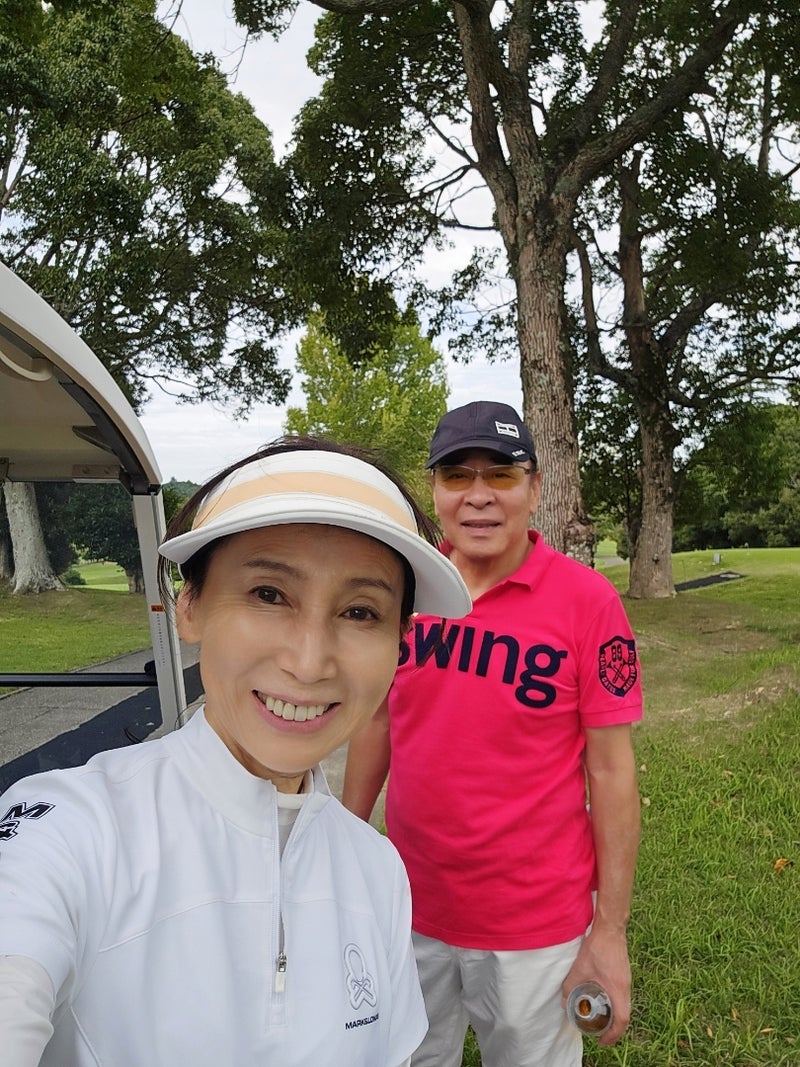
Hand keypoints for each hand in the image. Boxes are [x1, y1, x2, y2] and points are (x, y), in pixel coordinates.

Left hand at [561, 925, 630, 1045]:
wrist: (610, 927)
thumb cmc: (597, 946)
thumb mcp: (580, 968)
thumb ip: (571, 985)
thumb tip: (564, 1001)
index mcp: (618, 988)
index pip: (622, 1020)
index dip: (613, 1035)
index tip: (603, 1041)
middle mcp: (626, 986)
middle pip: (625, 1015)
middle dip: (614, 1028)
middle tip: (600, 1034)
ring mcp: (627, 979)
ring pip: (624, 1005)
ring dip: (614, 1015)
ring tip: (600, 1019)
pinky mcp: (624, 973)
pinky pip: (622, 995)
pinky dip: (614, 1002)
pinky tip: (602, 999)